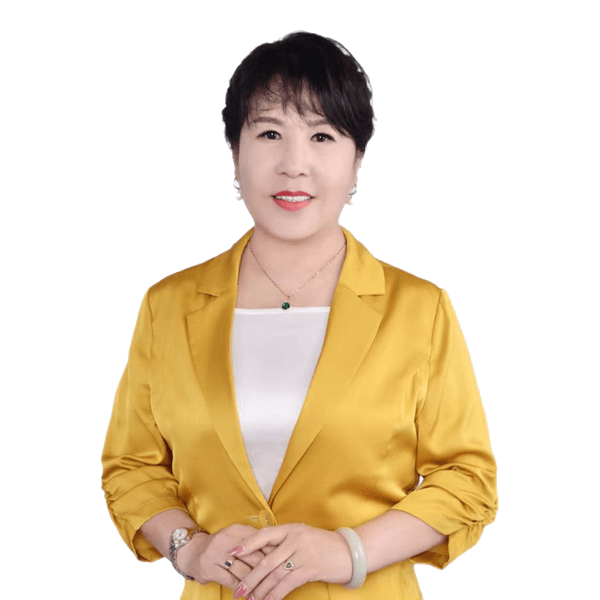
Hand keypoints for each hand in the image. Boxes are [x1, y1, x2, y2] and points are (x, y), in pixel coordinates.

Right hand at [177, 524, 278, 590]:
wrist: (192, 551)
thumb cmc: (221, 545)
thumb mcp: (235, 535)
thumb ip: (253, 539)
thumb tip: (276, 547)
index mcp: (236, 530)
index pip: (259, 541)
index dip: (273, 553)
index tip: (284, 562)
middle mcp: (226, 539)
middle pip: (253, 557)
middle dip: (267, 570)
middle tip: (279, 580)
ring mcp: (217, 554)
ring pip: (243, 571)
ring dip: (256, 583)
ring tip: (266, 592)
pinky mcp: (210, 569)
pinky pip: (230, 581)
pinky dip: (242, 588)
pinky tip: (249, 594)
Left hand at [227, 523, 353, 599]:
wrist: (349, 552)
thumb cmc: (323, 545)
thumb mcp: (303, 536)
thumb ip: (285, 543)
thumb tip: (261, 554)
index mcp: (291, 529)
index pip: (264, 535)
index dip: (247, 544)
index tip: (231, 553)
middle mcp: (295, 539)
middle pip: (266, 560)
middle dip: (250, 577)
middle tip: (237, 590)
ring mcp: (303, 553)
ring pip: (275, 574)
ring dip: (260, 590)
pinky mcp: (310, 568)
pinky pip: (288, 583)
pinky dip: (276, 594)